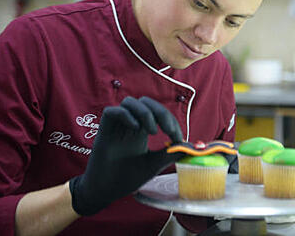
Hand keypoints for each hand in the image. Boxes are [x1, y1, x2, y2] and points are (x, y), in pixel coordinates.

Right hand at [69, 96, 184, 215]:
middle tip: (169, 131)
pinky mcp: (103, 131)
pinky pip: (111, 111)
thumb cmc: (127, 177)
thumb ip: (170, 154)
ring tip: (152, 132)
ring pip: (130, 102)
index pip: (158, 112)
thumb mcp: (154, 165)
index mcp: (142, 129)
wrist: (105, 192)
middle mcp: (129, 124)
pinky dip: (125, 115)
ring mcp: (116, 127)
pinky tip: (135, 129)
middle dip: (161, 112)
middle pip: (145, 102)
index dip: (170, 120)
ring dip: (145, 112)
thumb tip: (191, 147)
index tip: (178, 138)